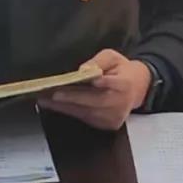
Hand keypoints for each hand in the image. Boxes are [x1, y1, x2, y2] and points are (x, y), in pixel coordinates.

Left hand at [37, 49, 151, 129]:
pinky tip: (54, 105)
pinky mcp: (107, 125)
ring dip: (65, 106)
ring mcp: (114, 117)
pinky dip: (69, 111)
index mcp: (126, 84)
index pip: (115, 84)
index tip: (92, 80)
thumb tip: (83, 70)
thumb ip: (100, 61)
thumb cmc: (121, 70)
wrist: (137, 89)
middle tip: (54, 93)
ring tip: (45, 100)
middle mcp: (121, 103)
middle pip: (95, 101)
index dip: (104, 83)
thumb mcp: (113, 57)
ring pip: (86, 112)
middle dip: (73, 97)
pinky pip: (85, 118)